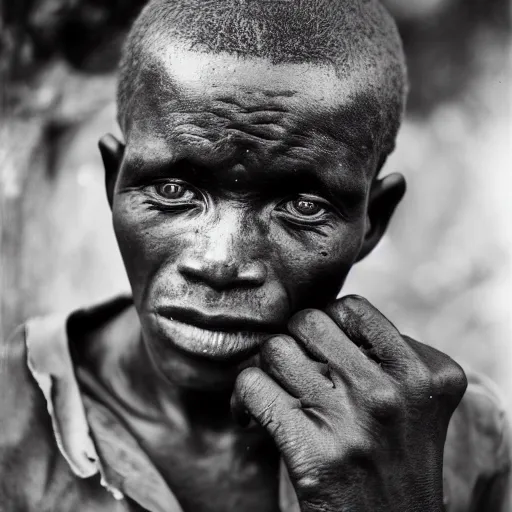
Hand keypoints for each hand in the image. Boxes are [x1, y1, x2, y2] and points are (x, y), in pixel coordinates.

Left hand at [231, 295, 466, 511]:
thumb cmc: (396, 460)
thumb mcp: (416, 400)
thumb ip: (383, 353)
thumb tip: (325, 315)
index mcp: (427, 373)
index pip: (352, 307)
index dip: (330, 322)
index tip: (323, 348)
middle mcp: (395, 392)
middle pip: (309, 321)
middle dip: (294, 340)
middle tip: (295, 367)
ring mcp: (355, 422)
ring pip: (276, 349)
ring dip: (266, 368)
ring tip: (273, 389)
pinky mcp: (315, 453)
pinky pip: (252, 385)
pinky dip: (240, 397)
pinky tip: (249, 414)